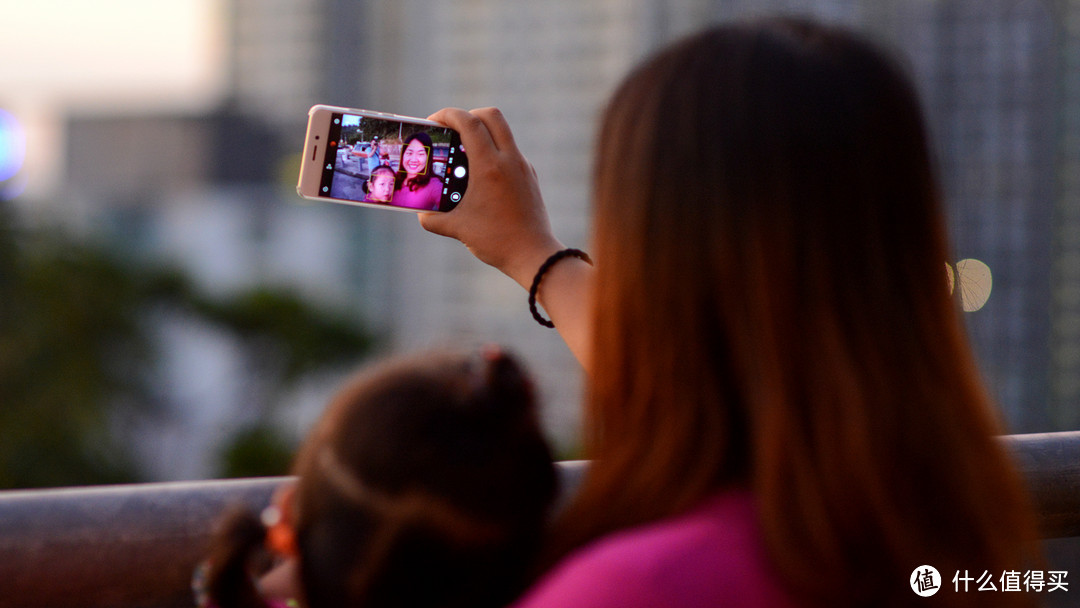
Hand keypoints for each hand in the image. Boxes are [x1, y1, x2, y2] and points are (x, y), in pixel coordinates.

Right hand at [420, 107, 563, 289]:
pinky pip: (510, 152)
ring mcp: (523, 166)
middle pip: (491, 115)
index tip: (433, 121)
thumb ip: (432, 219)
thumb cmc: (496, 241)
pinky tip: (480, 175)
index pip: (469, 123)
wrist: (534, 255)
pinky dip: (493, 151)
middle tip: (451, 130)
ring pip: (503, 132)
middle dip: (468, 115)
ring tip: (463, 152)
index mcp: (490, 167)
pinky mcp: (530, 176)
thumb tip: (420, 213)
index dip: (448, 115)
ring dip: (482, 133)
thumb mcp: (457, 229)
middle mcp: (510, 160)